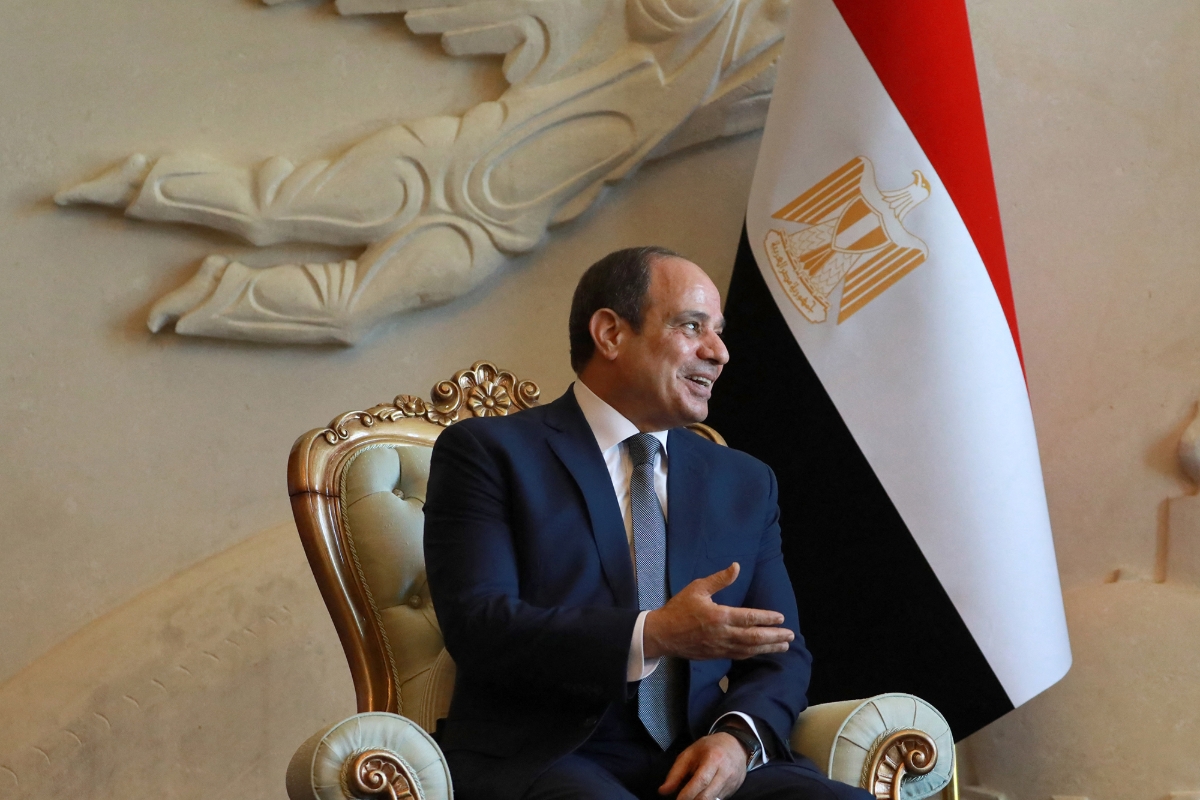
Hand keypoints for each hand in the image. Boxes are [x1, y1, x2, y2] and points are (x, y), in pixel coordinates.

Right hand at [643, 563, 793, 660]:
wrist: (662, 634)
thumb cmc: (679, 608)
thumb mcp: (697, 588)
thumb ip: (719, 579)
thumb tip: (737, 567)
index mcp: (719, 616)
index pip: (749, 617)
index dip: (767, 618)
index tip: (781, 617)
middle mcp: (722, 634)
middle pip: (754, 637)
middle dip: (774, 637)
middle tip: (790, 635)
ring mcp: (720, 647)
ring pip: (749, 649)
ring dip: (768, 648)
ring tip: (784, 646)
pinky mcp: (716, 655)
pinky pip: (739, 655)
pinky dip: (753, 654)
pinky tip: (762, 651)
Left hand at [659, 732, 747, 799]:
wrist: (736, 745)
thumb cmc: (709, 748)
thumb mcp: (689, 754)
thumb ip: (675, 773)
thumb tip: (663, 791)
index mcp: (713, 759)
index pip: (700, 781)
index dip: (687, 794)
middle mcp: (725, 773)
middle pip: (707, 796)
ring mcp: (731, 783)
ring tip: (689, 797)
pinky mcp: (734, 790)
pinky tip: (700, 796)